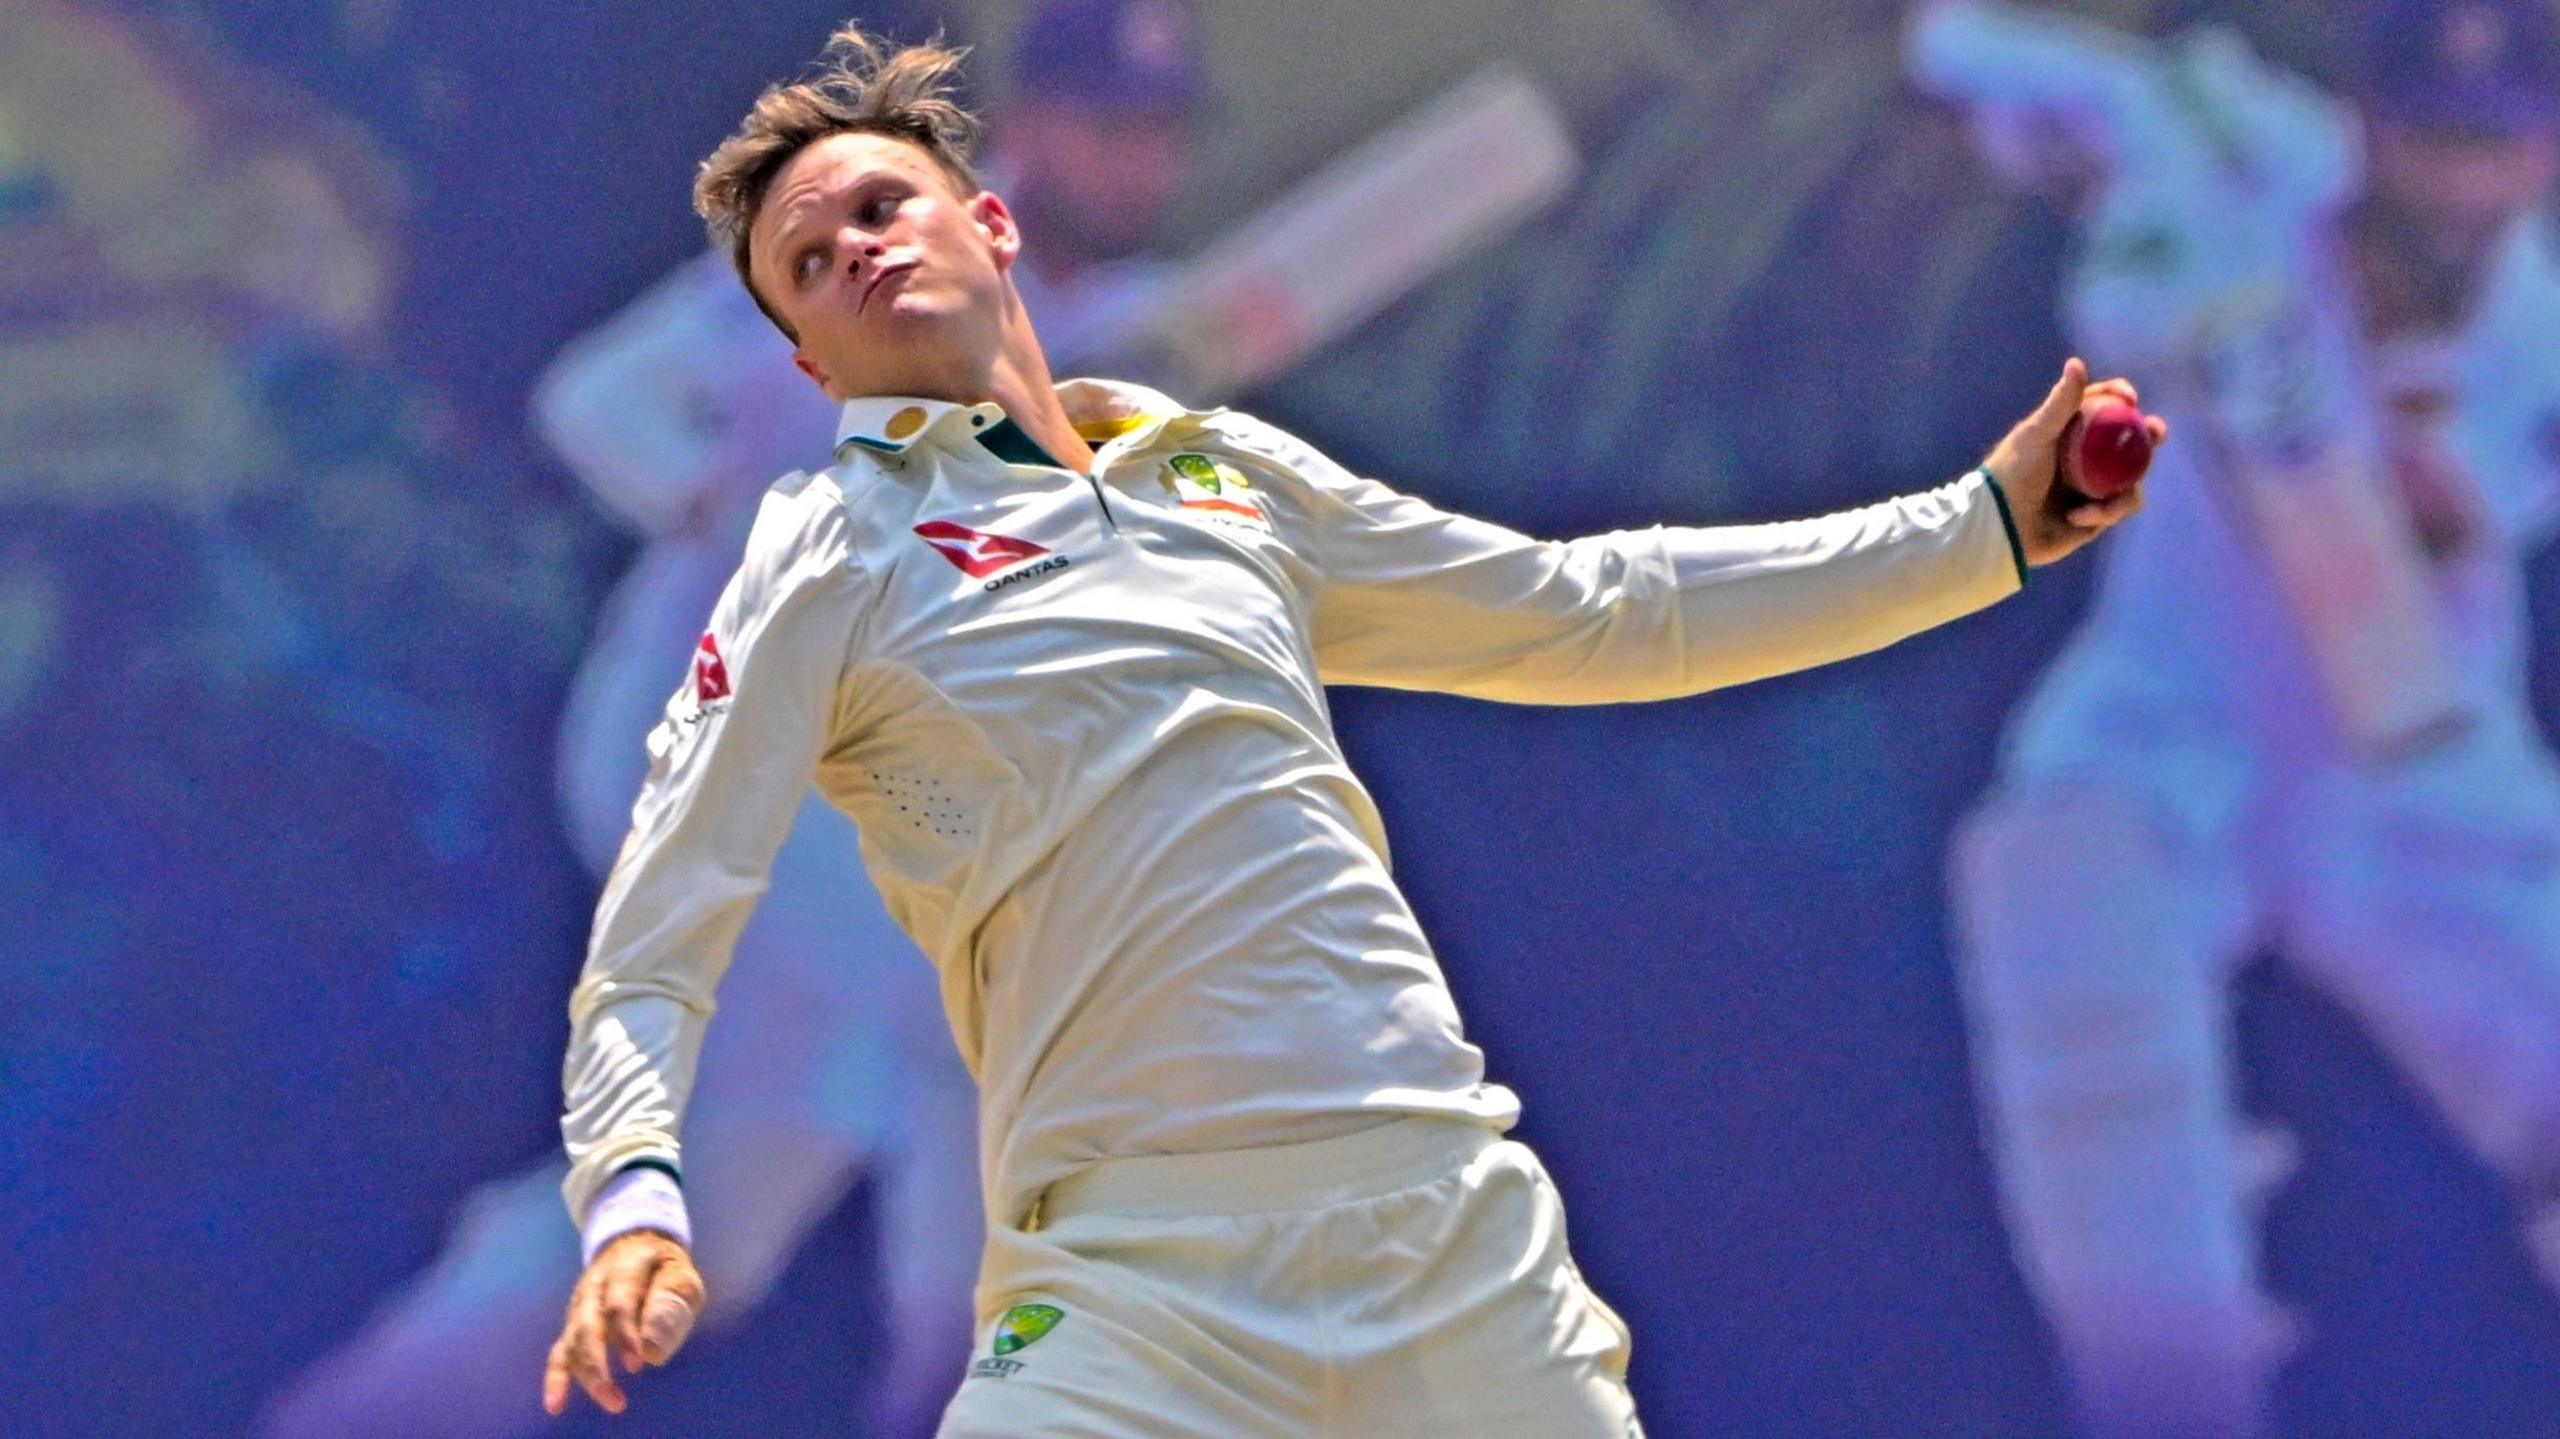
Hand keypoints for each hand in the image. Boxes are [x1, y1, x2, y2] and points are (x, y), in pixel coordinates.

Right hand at [542, 1230, 703, 1416]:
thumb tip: (653, 1351)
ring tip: (608, 1401)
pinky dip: (557, 1378)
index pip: (619, 1302)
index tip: (639, 1364)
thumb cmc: (664, 1268)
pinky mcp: (574, 1324)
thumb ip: (669, 1306)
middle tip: (617, 1398)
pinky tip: (556, 1405)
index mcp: (625, 1266)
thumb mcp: (679, 1275)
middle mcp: (595, 1286)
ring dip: (586, 1375)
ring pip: (573, 1341)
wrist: (635, 1242)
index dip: (626, 1335)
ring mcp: (581, 1305)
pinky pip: (560, 1351)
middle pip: (588, 1326)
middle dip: (598, 1364)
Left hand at [1980, 357, 2165, 565]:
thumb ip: (2061, 403)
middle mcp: (2086, 455)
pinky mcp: (2098, 513)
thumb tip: (2076, 362)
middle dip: (2149, 434)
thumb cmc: (2013, 474)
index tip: (2130, 398)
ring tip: (2101, 500)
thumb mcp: (2037, 434)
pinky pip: (2120, 506)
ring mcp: (2095, 484)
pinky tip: (2075, 516)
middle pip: (2130, 438)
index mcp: (2070, 431)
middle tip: (2156, 432)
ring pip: (2133, 475)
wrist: (2001, 526)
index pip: (2103, 404)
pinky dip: (2105, 511)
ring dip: (2128, 485)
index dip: (2120, 396)